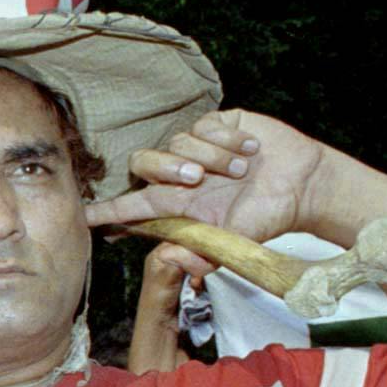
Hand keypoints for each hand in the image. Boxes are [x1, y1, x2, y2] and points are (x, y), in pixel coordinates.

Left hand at [88, 110, 338, 248]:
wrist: (305, 185)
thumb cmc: (268, 217)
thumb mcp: (235, 242)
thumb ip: (206, 254)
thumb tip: (176, 261)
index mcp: (177, 206)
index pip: (131, 207)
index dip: (107, 210)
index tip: (81, 214)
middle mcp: (180, 176)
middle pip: (143, 163)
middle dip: (166, 169)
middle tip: (199, 179)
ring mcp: (197, 148)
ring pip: (177, 142)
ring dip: (211, 157)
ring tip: (242, 170)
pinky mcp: (218, 125)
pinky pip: (204, 124)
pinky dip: (227, 139)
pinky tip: (249, 150)